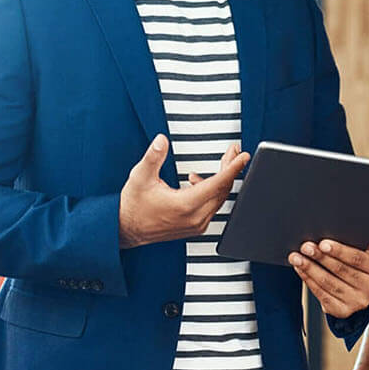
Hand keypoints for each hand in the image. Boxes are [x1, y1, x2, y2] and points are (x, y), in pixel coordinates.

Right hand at [118, 136, 248, 248]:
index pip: (217, 184)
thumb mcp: (140, 176)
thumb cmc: (133, 205)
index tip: (243, 156)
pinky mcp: (195, 227)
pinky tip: (197, 181)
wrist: (126, 228)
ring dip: (222, 179)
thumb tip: (161, 141)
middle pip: (223, 190)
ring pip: (219, 199)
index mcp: (185, 205)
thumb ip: (153, 157)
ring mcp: (196, 225)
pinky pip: (212, 206)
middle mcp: (194, 218)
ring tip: (221, 161)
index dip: (233, 167)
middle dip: (230, 168)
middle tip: (233, 151)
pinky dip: (212, 191)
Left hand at [290, 231, 368, 316]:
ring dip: (310, 269)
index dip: (339, 251)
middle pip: (341, 271)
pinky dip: (309, 281)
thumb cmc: (363, 267)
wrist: (363, 292)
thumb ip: (368, 242)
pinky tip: (301, 270)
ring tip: (297, 258)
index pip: (358, 259)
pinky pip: (322, 295)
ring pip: (329, 283)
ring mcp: (358, 302)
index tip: (322, 243)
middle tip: (305, 247)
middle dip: (320, 257)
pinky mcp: (343, 311)